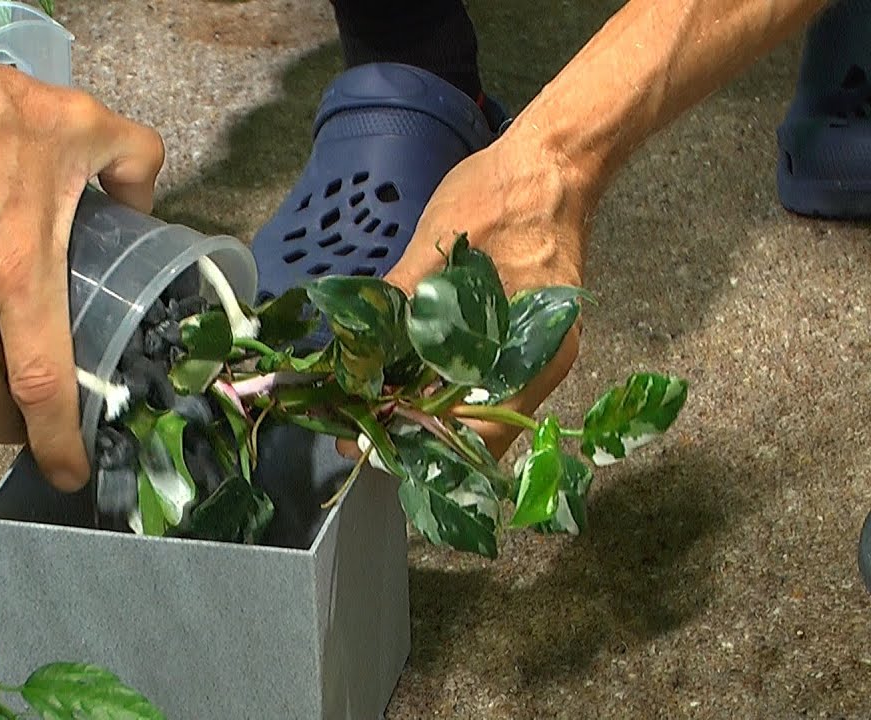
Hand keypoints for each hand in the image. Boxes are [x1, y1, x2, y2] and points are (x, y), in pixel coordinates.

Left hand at [382, 132, 593, 458]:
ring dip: (424, 412)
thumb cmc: (503, 196)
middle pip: (475, 429)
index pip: (475, 431)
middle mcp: (540, 363)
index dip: (416, 442)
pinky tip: (399, 381)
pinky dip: (440, 386)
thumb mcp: (439, 246)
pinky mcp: (520, 333)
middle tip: (354, 432)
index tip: (363, 441)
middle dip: (413, 434)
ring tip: (368, 409)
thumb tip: (353, 348)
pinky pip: (479, 378)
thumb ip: (399, 301)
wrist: (553, 159)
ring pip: (476, 407)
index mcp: (533, 351)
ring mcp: (533, 349)